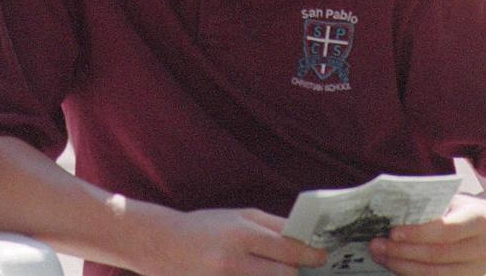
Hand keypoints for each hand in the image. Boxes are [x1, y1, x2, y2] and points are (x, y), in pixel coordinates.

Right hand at [136, 205, 327, 275]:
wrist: (163, 245)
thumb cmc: (205, 227)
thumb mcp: (237, 216)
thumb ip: (272, 226)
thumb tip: (304, 238)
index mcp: (241, 233)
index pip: (287, 249)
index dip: (310, 256)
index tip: (323, 258)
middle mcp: (234, 260)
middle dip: (295, 274)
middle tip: (300, 270)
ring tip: (278, 272)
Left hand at [369, 190, 485, 275]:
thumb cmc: (464, 209)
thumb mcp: (453, 200)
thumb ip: (429, 205)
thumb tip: (391, 211)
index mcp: (479, 221)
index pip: (445, 230)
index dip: (418, 233)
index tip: (392, 232)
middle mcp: (482, 249)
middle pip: (437, 256)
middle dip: (402, 252)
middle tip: (376, 245)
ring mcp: (478, 270)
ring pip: (436, 275)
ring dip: (403, 268)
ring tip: (380, 257)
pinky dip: (413, 275)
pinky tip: (395, 267)